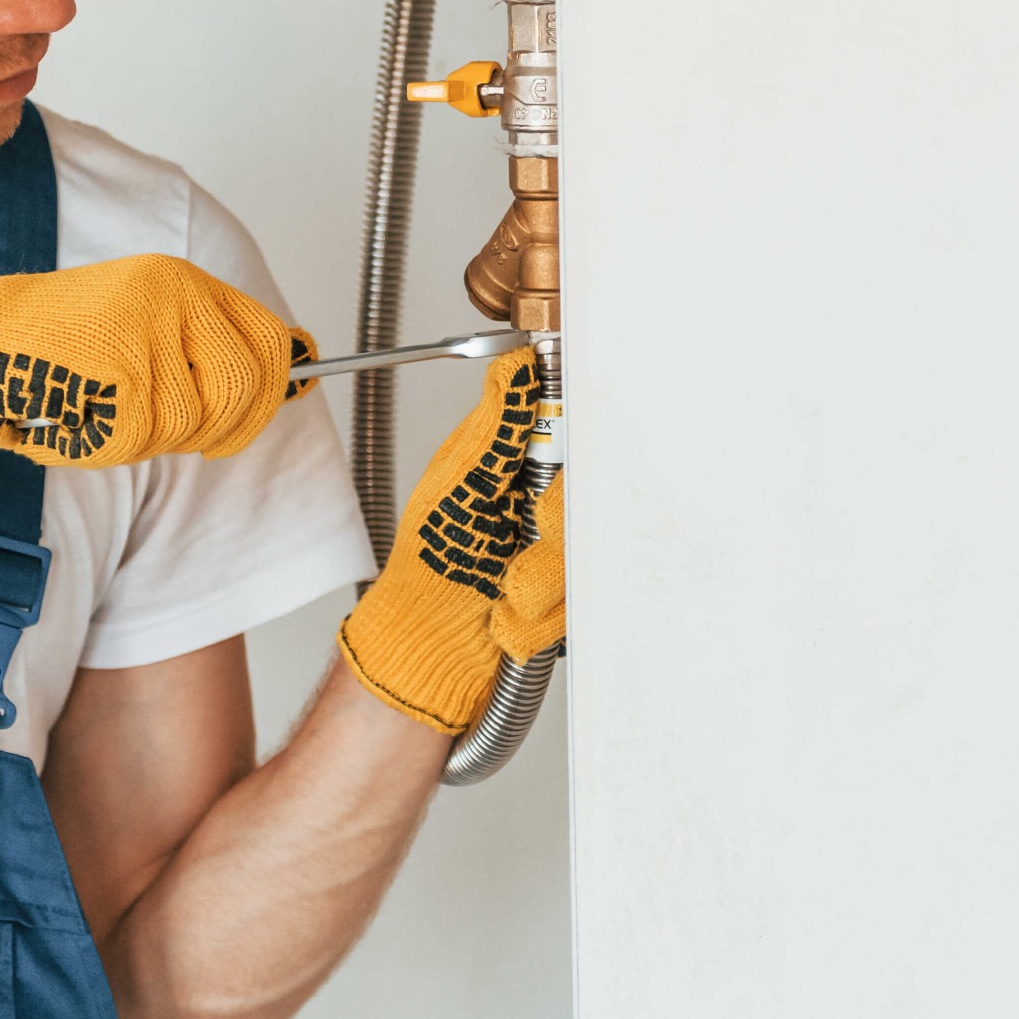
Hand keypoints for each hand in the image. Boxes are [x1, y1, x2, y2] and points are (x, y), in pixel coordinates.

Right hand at [0, 253, 311, 471]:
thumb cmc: (49, 346)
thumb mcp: (137, 323)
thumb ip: (203, 343)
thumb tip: (287, 367)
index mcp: (179, 280)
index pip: (267, 335)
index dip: (274, 384)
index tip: (255, 411)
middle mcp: (172, 298)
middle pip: (247, 383)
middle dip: (227, 424)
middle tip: (190, 435)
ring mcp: (149, 336)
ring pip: (196, 421)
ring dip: (157, 435)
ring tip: (109, 410)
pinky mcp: (122, 378)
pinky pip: (149, 438)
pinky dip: (119, 443)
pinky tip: (85, 418)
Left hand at [337, 349, 565, 733]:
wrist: (432, 651)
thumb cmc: (430, 570)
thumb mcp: (458, 487)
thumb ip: (496, 428)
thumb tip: (517, 367)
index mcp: (510, 463)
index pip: (572, 433)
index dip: (575, 454)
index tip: (552, 482)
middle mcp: (539, 500)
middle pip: (588, 497)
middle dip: (551, 535)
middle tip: (514, 551)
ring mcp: (555, 547)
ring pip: (587, 552)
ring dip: (540, 584)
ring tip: (503, 591)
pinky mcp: (567, 592)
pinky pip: (580, 599)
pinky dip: (541, 616)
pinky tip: (510, 615)